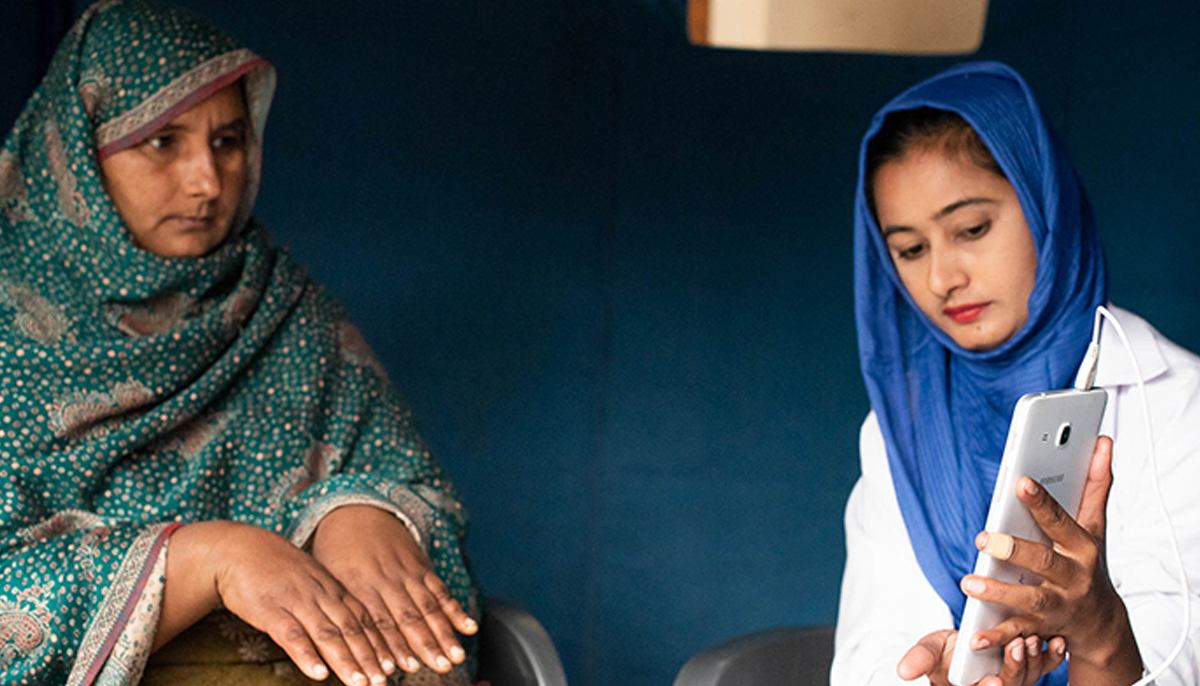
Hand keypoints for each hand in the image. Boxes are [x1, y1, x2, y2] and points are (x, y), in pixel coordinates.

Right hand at [200, 521, 392, 684]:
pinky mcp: (271, 611)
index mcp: (332, 588)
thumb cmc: (277, 568)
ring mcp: (297, 602)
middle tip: (383, 681)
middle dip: (369, 657)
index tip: (393, 665)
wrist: (239, 548)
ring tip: (360, 684)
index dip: (379, 642)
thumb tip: (349, 625)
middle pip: (351, 629)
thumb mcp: (311, 579)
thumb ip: (330, 600)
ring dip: (345, 661)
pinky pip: (292, 635)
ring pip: (327, 635)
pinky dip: (307, 655)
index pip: (363, 618)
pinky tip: (319, 674)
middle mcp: (321, 595)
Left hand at [311, 505, 477, 673]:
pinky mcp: (422, 567)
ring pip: (429, 607)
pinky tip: (468, 627)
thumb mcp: (329, 578)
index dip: (393, 646)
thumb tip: (340, 650)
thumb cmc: (336, 550)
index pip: (379, 621)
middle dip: (426, 645)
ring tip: (456, 657)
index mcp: (360, 585)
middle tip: (440, 667)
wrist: (357, 509)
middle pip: (410, 617)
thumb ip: (341, 611)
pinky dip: (455, 610)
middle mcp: (387, 580)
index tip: (403, 668)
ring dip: (444, 634)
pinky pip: (441, 590)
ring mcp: (408, 573)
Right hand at [897, 629, 1064, 685]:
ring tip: (1031, 636)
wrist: (964, 645)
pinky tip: (1055, 640)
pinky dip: (1053, 655)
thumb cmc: (946, 651)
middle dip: (1017, 667)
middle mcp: (998, 685)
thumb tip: (903, 672)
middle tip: (1017, 644)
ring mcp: (1017, 678)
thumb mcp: (930, 652)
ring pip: (1031, 676)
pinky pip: (1046, 666)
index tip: (994, 681)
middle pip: (1013, 684)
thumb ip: (920, 660)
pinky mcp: (1030, 667)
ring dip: (1033, 659)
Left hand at [959, 437, 1142, 683]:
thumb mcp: (1095, 526)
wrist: (1101, 623)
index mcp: (1082, 546)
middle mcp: (1073, 576)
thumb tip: (1102, 441)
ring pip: (1031, 601)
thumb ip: (1095, 485)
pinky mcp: (1042, 629)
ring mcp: (1058, 605)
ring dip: (1000, 593)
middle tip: (983, 539)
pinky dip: (997, 635)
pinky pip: (1019, 633)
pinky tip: (975, 635)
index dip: (1042, 501)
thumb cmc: (1088, 563)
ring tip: (969, 583)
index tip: (1020, 481)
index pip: (1060, 520)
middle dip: (1015, 550)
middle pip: (1044, 562)